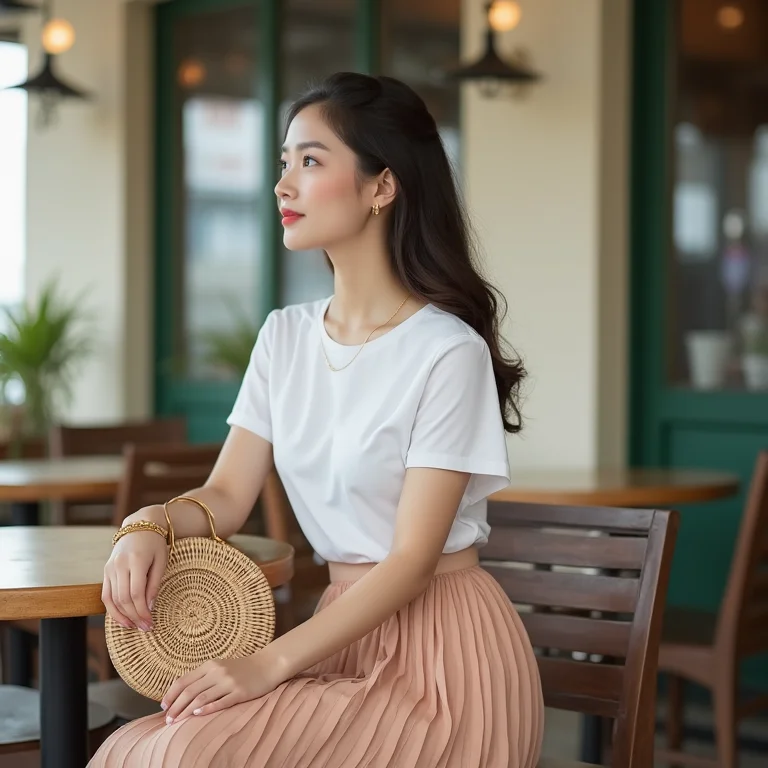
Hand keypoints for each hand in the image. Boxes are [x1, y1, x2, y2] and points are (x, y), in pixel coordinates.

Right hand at [102, 505, 168, 630]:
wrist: (139, 526)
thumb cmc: (155, 544)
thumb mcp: (161, 561)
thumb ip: (154, 584)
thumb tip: (149, 607)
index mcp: (135, 560)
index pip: (136, 593)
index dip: (142, 611)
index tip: (151, 623)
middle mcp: (119, 565)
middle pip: (123, 598)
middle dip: (135, 616)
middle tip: (146, 628)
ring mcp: (110, 568)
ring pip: (112, 599)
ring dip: (123, 616)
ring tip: (135, 626)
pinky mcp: (105, 571)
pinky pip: (106, 594)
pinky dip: (112, 609)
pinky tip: (122, 619)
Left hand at [161, 653, 283, 724]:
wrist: (267, 665)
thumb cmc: (242, 668)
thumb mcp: (220, 666)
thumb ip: (203, 676)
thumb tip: (181, 691)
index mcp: (210, 665)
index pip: (184, 681)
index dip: (171, 694)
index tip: (163, 707)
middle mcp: (217, 672)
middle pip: (189, 691)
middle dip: (175, 707)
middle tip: (167, 720)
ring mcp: (229, 682)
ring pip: (201, 698)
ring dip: (185, 711)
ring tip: (176, 722)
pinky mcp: (240, 692)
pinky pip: (220, 702)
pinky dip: (207, 708)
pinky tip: (197, 714)